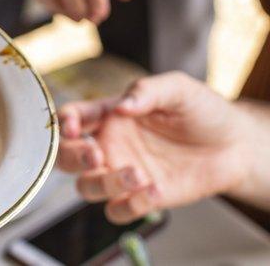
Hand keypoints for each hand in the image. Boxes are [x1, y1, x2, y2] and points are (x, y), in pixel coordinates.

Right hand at [57, 72, 252, 222]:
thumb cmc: (202, 111)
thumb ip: (147, 91)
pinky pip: (118, 211)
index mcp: (108, 115)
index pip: (72, 118)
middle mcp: (109, 145)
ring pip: (87, 187)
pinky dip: (130, 206)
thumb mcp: (178, 89)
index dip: (64, 122)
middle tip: (95, 154)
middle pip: (66, 157)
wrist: (235, 145)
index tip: (73, 126)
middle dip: (72, 157)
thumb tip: (122, 106)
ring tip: (137, 174)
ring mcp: (122, 173)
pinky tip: (155, 190)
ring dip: (103, 184)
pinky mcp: (141, 198)